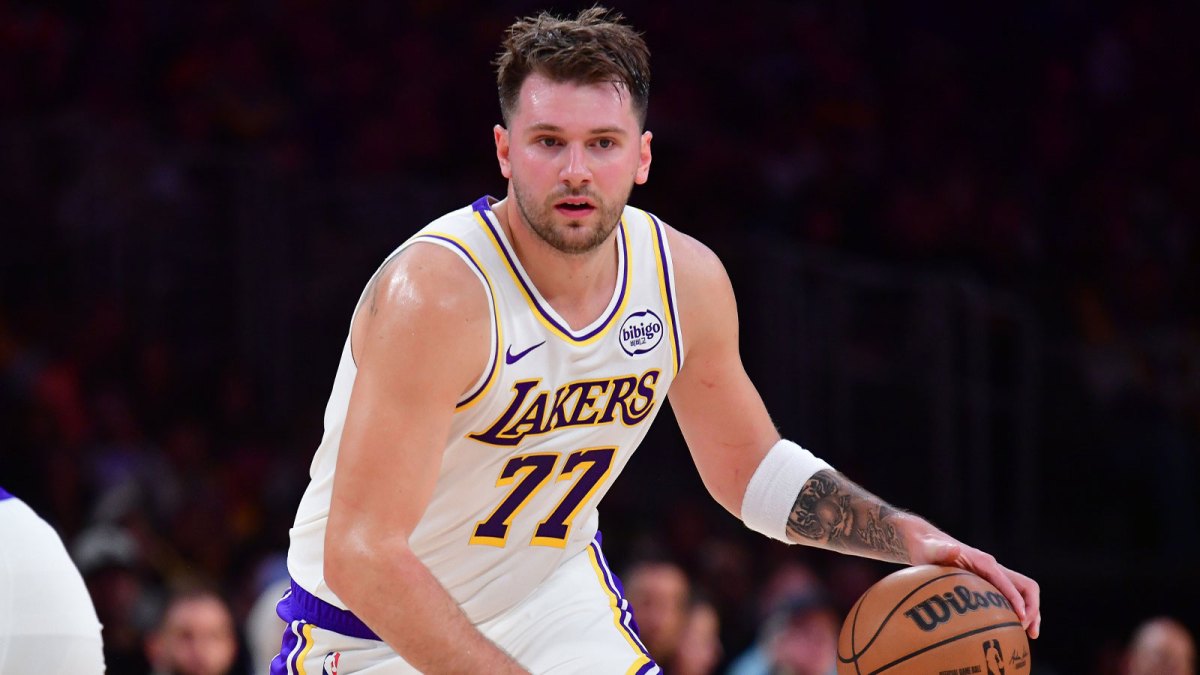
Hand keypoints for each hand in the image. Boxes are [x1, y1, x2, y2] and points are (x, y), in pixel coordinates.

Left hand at [914, 534, 1041, 638]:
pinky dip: (1016, 612)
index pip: (1010, 583)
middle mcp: (993, 568)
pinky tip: (1012, 629)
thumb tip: (954, 549)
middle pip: (1026, 588)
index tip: (1022, 620)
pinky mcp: (987, 583)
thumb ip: (944, 550)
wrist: (925, 543)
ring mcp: (992, 576)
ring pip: (1022, 594)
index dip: (1018, 601)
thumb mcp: (933, 549)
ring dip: (1031, 613)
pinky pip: (1009, 599)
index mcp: (985, 562)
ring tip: (1031, 634)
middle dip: (1033, 609)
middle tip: (1030, 631)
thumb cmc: (928, 548)